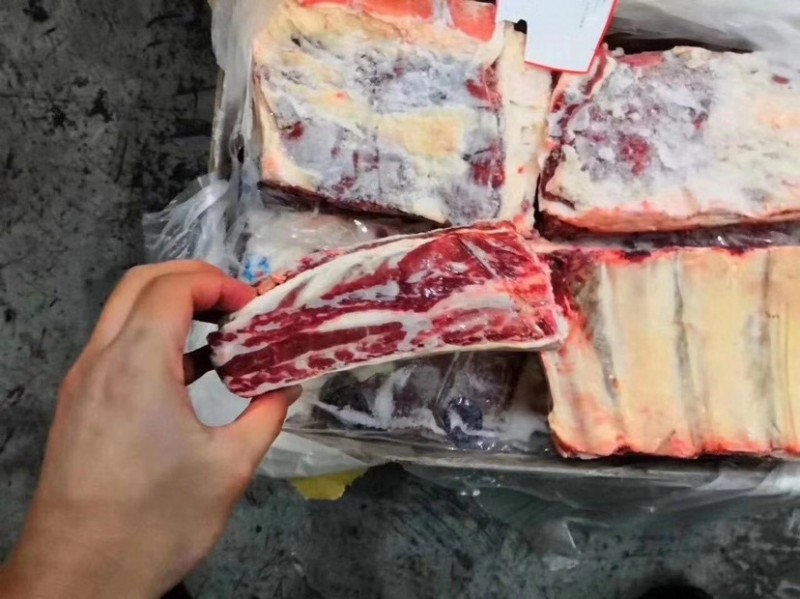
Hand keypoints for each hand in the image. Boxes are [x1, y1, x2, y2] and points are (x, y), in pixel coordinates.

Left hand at [0, 261, 299, 598]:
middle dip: (195, 280)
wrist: (78, 579)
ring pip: (123, 310)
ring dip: (172, 307)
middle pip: (141, 282)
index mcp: (137, 364)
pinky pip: (116, 345)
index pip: (174, 288)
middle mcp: (101, 360)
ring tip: (220, 335)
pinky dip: (153, 337)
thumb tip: (288, 386)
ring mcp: (82, 381)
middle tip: (237, 306)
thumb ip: (266, 414)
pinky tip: (190, 372)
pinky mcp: (78, 404)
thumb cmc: (157, 521)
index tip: (254, 310)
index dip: (220, 284)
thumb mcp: (230, 467)